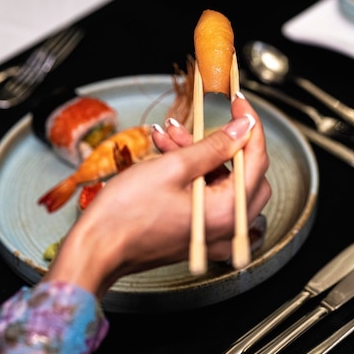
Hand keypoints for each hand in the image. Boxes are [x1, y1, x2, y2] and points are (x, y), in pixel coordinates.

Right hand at [44, 92, 270, 297]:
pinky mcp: (198, 235)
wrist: (97, 249)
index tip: (239, 104)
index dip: (249, 126)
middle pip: (245, 174)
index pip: (257, 160)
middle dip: (223, 143)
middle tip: (202, 123)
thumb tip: (243, 129)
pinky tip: (169, 154)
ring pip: (222, 183)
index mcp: (228, 212)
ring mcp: (213, 235)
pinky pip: (208, 198)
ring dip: (200, 156)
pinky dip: (193, 176)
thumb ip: (215, 147)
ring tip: (169, 134)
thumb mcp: (173, 168)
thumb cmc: (127, 214)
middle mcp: (227, 228)